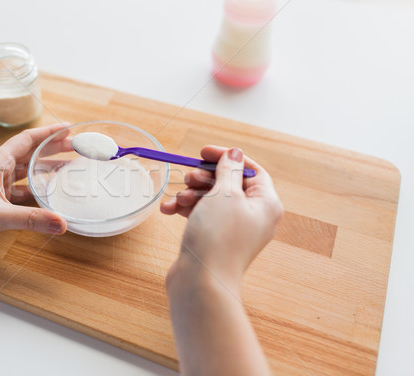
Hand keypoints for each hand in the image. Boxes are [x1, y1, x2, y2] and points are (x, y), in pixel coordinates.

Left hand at [0, 123, 70, 258]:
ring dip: (46, 169)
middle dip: (53, 149)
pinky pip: (20, 190)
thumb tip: (61, 223)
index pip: (28, 139)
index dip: (50, 132)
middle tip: (77, 148)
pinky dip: (35, 190)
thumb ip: (31, 219)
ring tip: (69, 169)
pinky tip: (48, 195)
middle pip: (30, 153)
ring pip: (26, 172)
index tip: (69, 128)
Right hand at [162, 146, 282, 293]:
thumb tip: (235, 153)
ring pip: (212, 199)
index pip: (251, 170)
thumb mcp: (224, 194)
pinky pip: (202, 216)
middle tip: (188, 177)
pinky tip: (168, 210)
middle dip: (204, 178)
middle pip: (229, 183)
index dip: (228, 157)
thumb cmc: (218, 237)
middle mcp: (254, 217)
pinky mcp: (215, 240)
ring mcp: (234, 230)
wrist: (201, 283)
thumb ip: (229, 169)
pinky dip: (185, 210)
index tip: (204, 152)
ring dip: (191, 194)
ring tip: (178, 199)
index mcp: (266, 204)